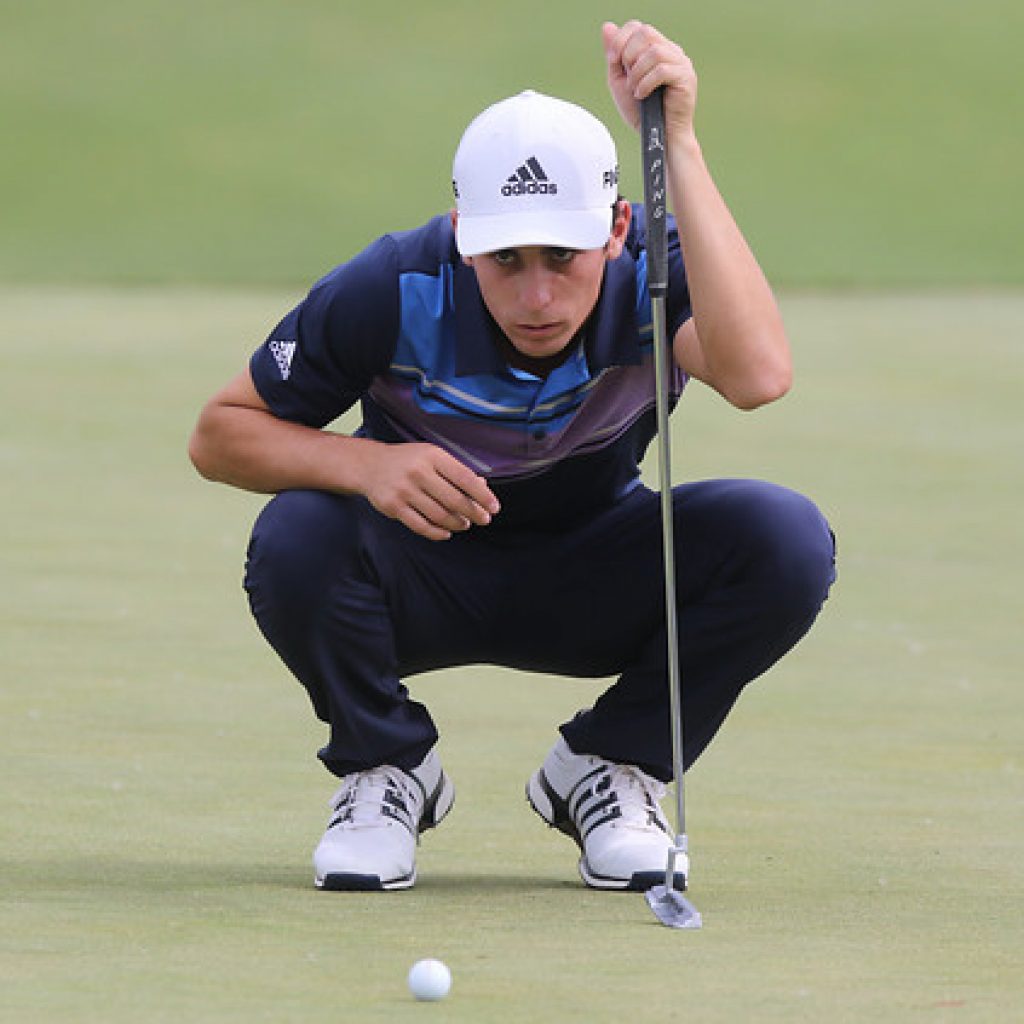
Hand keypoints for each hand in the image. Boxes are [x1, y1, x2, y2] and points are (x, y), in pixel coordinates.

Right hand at [362, 442, 499, 541]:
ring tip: (464, 524)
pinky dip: (437, 533)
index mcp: (432, 456)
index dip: (482, 495)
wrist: (370, 465)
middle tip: (483, 520)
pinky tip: (447, 532)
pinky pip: (421, 526)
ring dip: (457, 523)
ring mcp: (404, 490)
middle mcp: (418, 472)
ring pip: (439, 515)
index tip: (494, 507)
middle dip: (473, 513)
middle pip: (454, 500)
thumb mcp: (432, 456)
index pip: (465, 478)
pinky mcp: (393, 507)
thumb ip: (456, 471)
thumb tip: (482, 487)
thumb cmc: (408, 461)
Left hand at [602, 21, 697, 143]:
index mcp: (656, 49)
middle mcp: (671, 51)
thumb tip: (607, 26)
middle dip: (628, 54)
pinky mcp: (686, 77)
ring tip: (635, 90)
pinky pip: (662, 69)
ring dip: (637, 73)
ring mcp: (681, 63)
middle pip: (646, 33)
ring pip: (654, 51)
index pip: (638, 28)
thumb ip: (615, 55)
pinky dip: (646, 83)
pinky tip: (642, 95)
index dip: (621, 39)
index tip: (612, 59)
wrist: (656, 137)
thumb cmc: (641, 112)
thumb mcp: (621, 81)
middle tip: (627, 78)